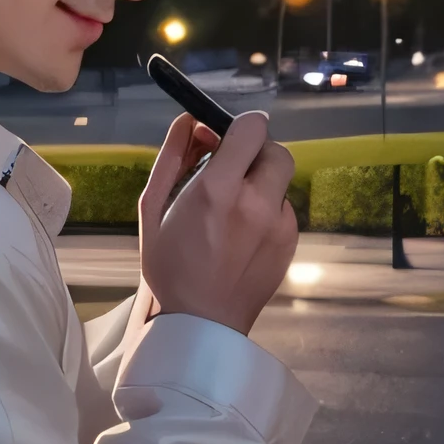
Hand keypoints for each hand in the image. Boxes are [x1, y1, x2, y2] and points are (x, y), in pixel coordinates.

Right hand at [136, 111, 298, 335]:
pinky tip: (243, 236)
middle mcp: (255, 203)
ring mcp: (279, 225)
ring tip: (233, 212)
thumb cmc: (169, 267)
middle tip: (232, 172)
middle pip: (276, 150)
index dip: (239, 127)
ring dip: (261, 184)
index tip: (226, 138)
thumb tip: (190, 120)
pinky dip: (268, 212)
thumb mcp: (153, 208)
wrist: (201, 323)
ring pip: (281, 181)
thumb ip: (173, 157)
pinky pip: (284, 210)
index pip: (252, 128)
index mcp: (217, 190)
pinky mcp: (290, 243)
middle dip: (255, 153)